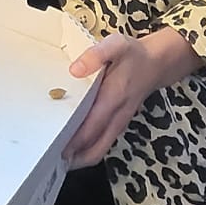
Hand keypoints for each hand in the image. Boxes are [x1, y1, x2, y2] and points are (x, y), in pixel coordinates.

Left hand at [62, 28, 202, 167]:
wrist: (158, 63)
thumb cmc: (134, 54)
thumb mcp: (116, 44)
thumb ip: (95, 55)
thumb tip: (74, 70)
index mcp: (113, 98)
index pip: (90, 128)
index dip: (71, 142)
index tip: (50, 147)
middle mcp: (116, 116)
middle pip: (94, 149)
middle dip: (72, 158)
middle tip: (47, 159)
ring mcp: (118, 123)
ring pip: (98, 150)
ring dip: (78, 157)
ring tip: (54, 157)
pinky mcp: (118, 123)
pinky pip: (102, 143)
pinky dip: (86, 150)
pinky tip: (70, 146)